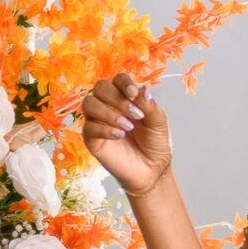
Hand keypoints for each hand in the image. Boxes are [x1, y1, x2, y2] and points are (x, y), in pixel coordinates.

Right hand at [80, 69, 172, 196]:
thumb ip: (149, 105)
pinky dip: (105, 129)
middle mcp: (108, 105)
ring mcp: (97, 121)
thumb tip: (143, 88)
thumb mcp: (158, 122)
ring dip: (109, 113)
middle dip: (117, 99)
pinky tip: (119, 136)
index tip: (134, 94)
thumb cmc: (154, 143)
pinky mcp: (92, 139)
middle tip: (136, 115)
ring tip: (128, 127)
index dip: (124, 83)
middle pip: (100, 87)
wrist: (151, 169)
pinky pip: (89, 127)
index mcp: (124, 97)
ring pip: (89, 104)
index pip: (118, 79)